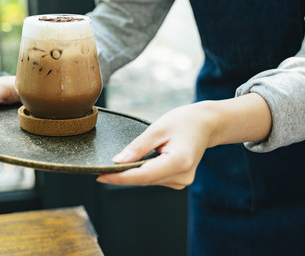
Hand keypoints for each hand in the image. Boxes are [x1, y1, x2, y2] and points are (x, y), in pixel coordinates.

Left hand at [96, 102, 213, 188]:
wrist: (206, 124)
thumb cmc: (183, 121)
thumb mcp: (157, 129)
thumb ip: (137, 147)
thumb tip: (117, 162)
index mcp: (179, 161)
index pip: (143, 176)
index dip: (120, 178)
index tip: (100, 176)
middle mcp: (182, 176)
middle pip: (144, 179)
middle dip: (121, 175)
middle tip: (98, 169)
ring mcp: (182, 181)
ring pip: (148, 180)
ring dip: (132, 173)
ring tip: (117, 163)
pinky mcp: (179, 181)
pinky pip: (154, 178)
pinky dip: (142, 171)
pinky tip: (137, 162)